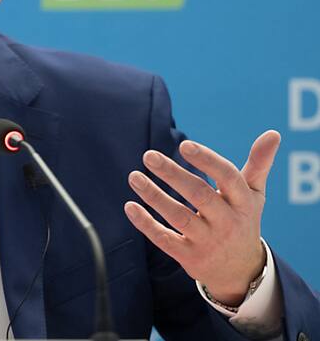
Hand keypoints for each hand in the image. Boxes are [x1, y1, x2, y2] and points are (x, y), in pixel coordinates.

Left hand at [124, 130, 280, 305]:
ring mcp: (207, 241)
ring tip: (134, 177)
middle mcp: (227, 222)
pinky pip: (165, 239)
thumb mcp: (253, 194)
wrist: (240, 270)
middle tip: (149, 155)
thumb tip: (273, 133)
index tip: (185, 145)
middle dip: (173, 174)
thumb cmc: (242, 220)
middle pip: (199, 195)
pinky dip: (146, 224)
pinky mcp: (189, 256)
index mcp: (243, 203)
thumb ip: (259, 164)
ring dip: (154, 196)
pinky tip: (130, 207)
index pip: (228, 178)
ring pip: (178, 217)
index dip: (207, 161)